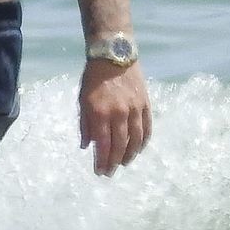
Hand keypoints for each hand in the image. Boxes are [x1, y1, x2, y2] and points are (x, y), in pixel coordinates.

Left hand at [79, 61, 150, 176]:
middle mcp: (119, 113)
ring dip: (130, 155)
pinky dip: (143, 142)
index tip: (99, 171)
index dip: (102, 161)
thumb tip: (87, 147)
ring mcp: (135, 109)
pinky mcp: (146, 105)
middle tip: (110, 172)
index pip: (103, 144)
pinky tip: (138, 150)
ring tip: (124, 164)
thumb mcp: (82, 100)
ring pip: (136, 140)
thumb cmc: (93, 79)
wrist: (114, 56)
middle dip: (114, 162)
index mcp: (100, 113)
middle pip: (120, 145)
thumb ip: (85, 125)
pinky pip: (147, 128)